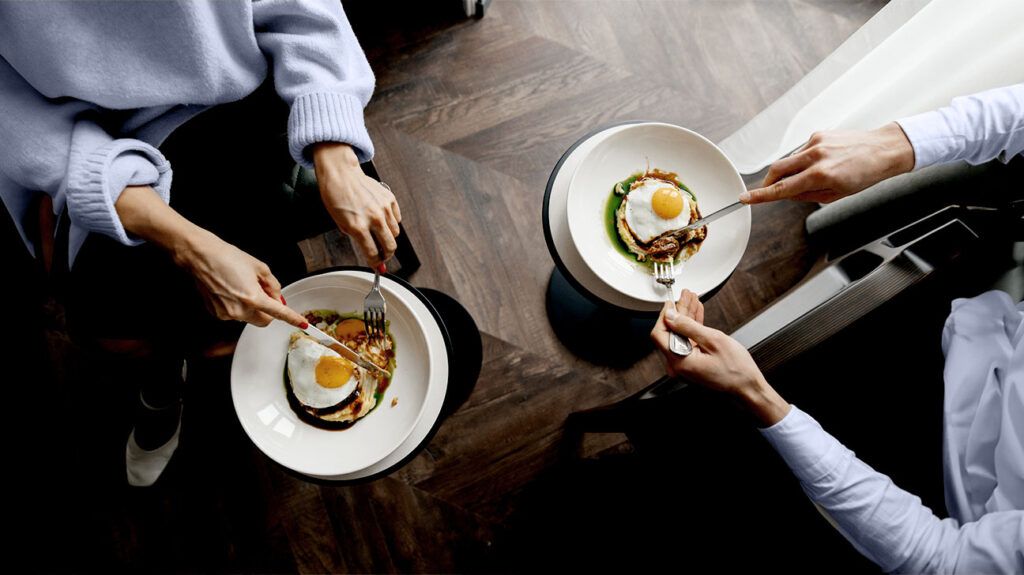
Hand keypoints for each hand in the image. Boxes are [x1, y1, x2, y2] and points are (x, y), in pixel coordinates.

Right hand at [173, 230, 307, 327]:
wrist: (200, 256)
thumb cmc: (227, 257)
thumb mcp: (259, 267)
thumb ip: (273, 285)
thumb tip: (277, 297)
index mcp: (253, 298)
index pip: (279, 313)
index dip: (292, 318)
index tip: (302, 323)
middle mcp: (239, 310)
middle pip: (265, 320)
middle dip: (269, 311)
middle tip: (265, 294)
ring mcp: (226, 314)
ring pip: (250, 317)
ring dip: (253, 308)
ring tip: (243, 286)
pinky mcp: (216, 313)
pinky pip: (235, 314)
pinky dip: (239, 306)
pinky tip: (232, 290)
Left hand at [313, 142, 401, 265]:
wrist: (341, 173)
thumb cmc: (336, 195)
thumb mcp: (340, 223)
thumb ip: (356, 239)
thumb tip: (369, 251)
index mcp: (358, 226)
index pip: (373, 253)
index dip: (375, 263)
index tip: (376, 265)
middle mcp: (374, 218)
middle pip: (390, 246)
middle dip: (386, 255)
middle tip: (382, 255)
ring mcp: (384, 208)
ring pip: (395, 233)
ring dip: (388, 238)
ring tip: (380, 235)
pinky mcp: (390, 199)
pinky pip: (397, 219)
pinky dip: (392, 223)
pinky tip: (382, 220)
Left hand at [650, 289, 789, 425]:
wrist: (747, 386)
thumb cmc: (736, 369)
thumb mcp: (713, 340)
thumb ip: (688, 326)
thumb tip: (670, 316)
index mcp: (679, 361)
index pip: (659, 334)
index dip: (664, 315)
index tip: (670, 302)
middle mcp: (678, 365)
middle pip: (670, 333)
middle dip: (679, 312)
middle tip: (686, 295)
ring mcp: (684, 365)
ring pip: (680, 335)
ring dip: (686, 317)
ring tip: (692, 299)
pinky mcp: (692, 363)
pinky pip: (688, 342)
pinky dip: (692, 328)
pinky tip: (697, 313)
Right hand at [740, 122, 914, 204]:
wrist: (884, 150)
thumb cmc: (865, 174)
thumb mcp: (836, 195)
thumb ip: (807, 195)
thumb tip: (786, 194)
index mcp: (821, 175)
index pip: (783, 189)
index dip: (761, 196)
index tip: (745, 198)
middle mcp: (816, 156)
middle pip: (777, 170)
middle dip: (769, 182)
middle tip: (769, 190)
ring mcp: (816, 142)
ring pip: (789, 160)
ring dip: (791, 171)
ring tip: (811, 176)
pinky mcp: (818, 134)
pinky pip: (801, 151)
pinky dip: (803, 160)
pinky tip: (820, 163)